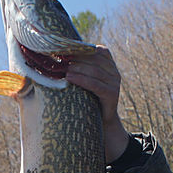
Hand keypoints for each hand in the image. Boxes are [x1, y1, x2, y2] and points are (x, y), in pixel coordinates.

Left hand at [66, 46, 129, 162]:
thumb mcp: (85, 81)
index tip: (64, 50)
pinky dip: (81, 79)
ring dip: (76, 68)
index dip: (81, 49)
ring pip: (94, 70)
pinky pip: (95, 84)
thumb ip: (78, 68)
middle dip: (76, 59)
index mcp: (109, 65)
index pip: (97, 51)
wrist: (102, 123)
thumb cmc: (88, 100)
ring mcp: (115, 83)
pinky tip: (69, 78)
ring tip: (62, 70)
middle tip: (59, 60)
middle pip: (94, 59)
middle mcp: (114, 71)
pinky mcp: (112, 94)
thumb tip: (58, 56)